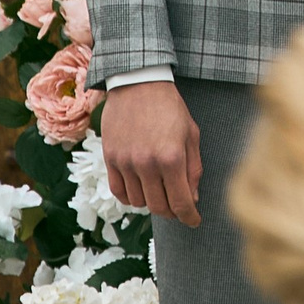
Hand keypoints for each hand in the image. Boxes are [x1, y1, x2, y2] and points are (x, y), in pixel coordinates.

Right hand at [101, 80, 200, 223]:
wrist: (138, 82)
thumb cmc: (169, 107)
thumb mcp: (191, 134)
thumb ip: (193, 168)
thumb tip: (192, 198)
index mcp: (171, 158)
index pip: (180, 202)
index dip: (189, 217)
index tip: (193, 221)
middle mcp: (146, 164)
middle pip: (159, 207)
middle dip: (172, 211)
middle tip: (178, 206)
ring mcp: (125, 162)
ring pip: (138, 202)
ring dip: (151, 202)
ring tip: (159, 190)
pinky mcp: (110, 158)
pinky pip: (119, 191)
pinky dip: (130, 197)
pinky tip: (140, 189)